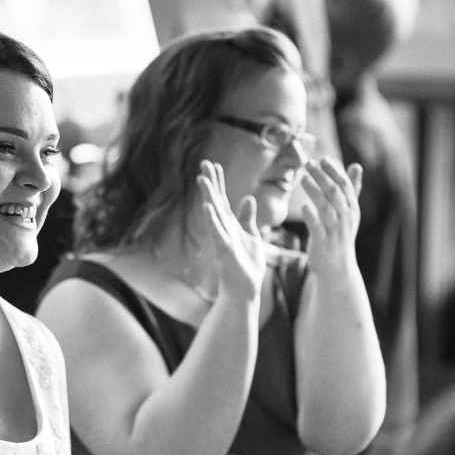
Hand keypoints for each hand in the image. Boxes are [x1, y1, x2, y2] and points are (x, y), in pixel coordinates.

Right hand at [197, 161, 265, 299]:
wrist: (244, 292)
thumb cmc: (247, 266)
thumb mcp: (252, 236)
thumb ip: (248, 218)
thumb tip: (247, 198)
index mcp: (231, 225)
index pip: (222, 199)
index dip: (218, 182)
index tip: (213, 164)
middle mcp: (224, 230)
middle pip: (216, 202)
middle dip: (211, 183)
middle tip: (205, 163)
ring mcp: (223, 240)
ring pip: (214, 214)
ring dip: (208, 197)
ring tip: (202, 179)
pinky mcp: (225, 251)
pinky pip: (217, 234)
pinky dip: (213, 221)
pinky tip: (208, 207)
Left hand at [298, 157, 362, 275]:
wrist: (338, 268)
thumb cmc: (341, 236)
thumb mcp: (349, 212)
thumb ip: (352, 189)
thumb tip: (356, 165)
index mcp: (351, 209)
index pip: (345, 186)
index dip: (334, 171)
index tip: (322, 159)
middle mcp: (345, 218)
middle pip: (335, 193)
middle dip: (322, 177)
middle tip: (308, 163)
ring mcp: (335, 231)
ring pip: (326, 208)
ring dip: (315, 192)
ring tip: (303, 178)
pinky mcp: (323, 244)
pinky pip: (317, 229)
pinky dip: (312, 217)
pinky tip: (304, 207)